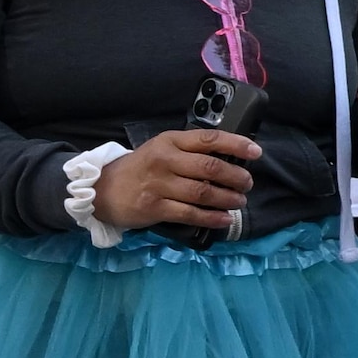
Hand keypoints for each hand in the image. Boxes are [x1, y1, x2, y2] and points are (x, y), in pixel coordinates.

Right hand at [96, 126, 262, 233]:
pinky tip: (225, 219)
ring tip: (239, 201)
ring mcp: (159, 185)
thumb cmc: (141, 168)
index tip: (256, 151)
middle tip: (247, 183)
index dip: (236, 144)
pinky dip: (212, 218)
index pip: (208, 139)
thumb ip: (190, 151)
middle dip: (236, 177)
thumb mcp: (162, 149)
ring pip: (203, 192)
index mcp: (170, 141)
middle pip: (210, 168)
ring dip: (228, 198)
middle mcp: (165, 160)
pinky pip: (190, 214)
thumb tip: (230, 158)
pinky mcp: (154, 208)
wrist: (102, 189)